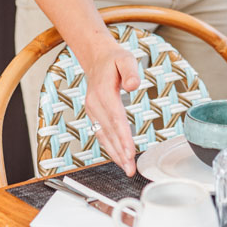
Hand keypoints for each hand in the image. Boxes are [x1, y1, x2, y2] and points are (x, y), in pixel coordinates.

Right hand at [83, 39, 141, 175]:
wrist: (97, 59)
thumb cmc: (114, 60)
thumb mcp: (126, 59)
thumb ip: (130, 72)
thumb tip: (133, 85)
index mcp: (103, 92)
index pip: (115, 118)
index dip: (123, 136)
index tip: (130, 151)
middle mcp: (95, 104)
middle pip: (109, 131)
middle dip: (120, 152)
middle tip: (130, 168)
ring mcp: (92, 110)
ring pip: (103, 136)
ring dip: (115, 153)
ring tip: (127, 168)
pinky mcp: (94, 114)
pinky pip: (101, 133)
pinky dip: (110, 147)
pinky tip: (119, 157)